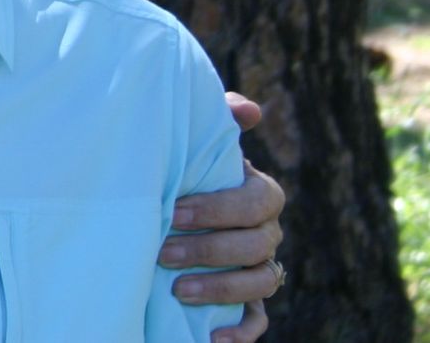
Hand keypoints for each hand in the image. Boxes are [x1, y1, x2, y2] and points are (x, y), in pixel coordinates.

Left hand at [159, 92, 285, 342]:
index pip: (259, 202)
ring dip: (222, 288)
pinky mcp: (247, 301)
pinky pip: (258, 320)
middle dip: (210, 249)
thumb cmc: (182, 169)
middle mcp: (265, 232)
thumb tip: (249, 109)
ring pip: (262, 282)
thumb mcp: (193, 143)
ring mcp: (259, 268)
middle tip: (164, 251)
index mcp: (257, 194)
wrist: (166, 206)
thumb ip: (217, 121)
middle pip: (258, 244)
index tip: (175, 211)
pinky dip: (240, 331)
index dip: (219, 208)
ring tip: (177, 290)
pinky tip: (211, 336)